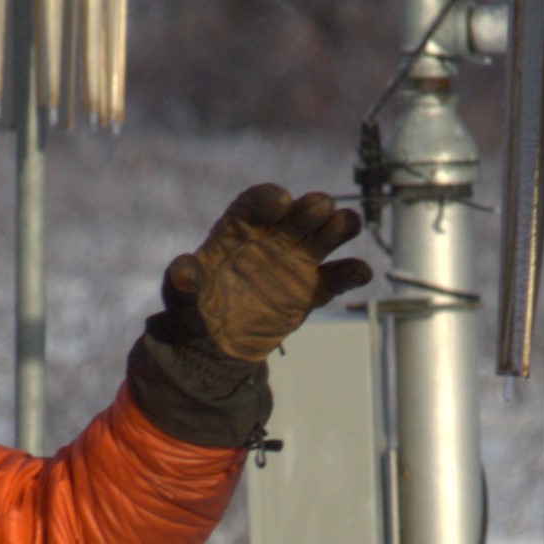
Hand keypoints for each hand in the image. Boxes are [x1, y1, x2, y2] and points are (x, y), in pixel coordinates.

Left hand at [165, 184, 368, 364]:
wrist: (218, 343)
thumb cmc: (197, 308)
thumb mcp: (183, 296)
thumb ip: (184, 282)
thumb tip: (182, 272)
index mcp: (239, 228)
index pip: (257, 203)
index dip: (269, 199)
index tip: (280, 202)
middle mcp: (273, 237)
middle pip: (298, 215)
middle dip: (310, 208)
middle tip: (320, 206)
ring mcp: (296, 261)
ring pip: (323, 237)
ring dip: (337, 228)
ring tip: (348, 224)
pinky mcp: (312, 289)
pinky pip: (335, 277)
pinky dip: (349, 273)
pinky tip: (361, 271)